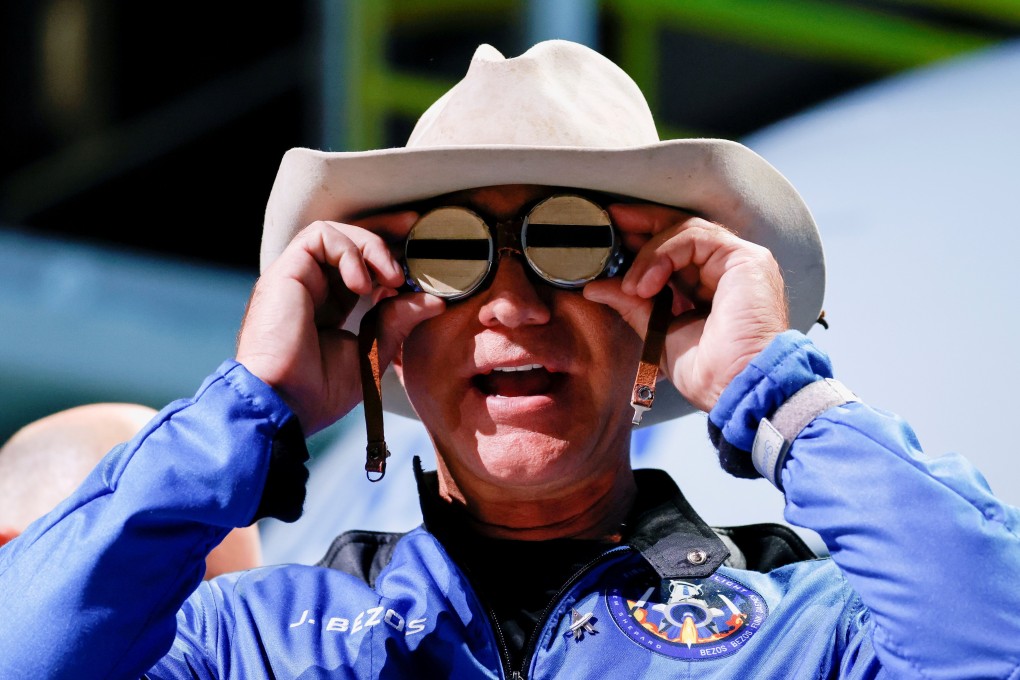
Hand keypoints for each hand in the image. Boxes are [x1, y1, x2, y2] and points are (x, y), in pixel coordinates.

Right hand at [235, 215, 444, 434]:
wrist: (284, 403)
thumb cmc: (319, 391)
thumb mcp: (372, 353)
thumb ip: (398, 322)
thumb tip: (435, 300)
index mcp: (331, 305)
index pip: (362, 265)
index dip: (390, 254)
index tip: (422, 255)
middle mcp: (313, 286)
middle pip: (349, 240)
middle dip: (387, 232)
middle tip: (417, 233)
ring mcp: (297, 277)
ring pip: (336, 233)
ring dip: (371, 246)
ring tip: (392, 277)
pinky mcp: (285, 271)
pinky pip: (320, 237)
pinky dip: (349, 252)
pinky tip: (363, 286)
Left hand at [584, 203, 787, 412]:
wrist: (735, 388)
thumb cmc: (709, 374)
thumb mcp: (659, 333)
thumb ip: (633, 305)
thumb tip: (596, 287)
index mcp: (711, 288)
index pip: (676, 251)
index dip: (643, 240)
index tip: (612, 235)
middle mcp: (727, 271)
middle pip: (682, 230)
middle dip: (643, 224)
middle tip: (612, 222)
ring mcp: (739, 262)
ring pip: (686, 231)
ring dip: (649, 253)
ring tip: (632, 286)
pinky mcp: (746, 259)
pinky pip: (696, 237)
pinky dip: (664, 254)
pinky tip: (647, 283)